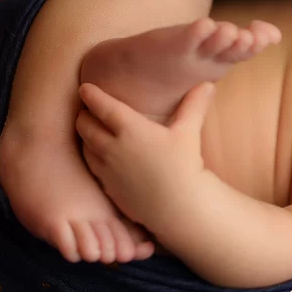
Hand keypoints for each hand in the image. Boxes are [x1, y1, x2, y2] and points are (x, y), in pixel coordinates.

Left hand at [74, 81, 215, 222]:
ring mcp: (107, 169)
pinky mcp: (108, 187)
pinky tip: (98, 157)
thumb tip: (208, 84)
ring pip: (85, 147)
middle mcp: (112, 147)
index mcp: (130, 129)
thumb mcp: (189, 132)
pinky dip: (91, 157)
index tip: (85, 88)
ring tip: (89, 131)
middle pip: (86, 126)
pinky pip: (93, 168)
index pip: (102, 107)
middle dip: (84, 116)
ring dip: (84, 136)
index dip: (91, 95)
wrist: (176, 207)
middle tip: (86, 110)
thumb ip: (194, 106)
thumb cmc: (183, 166)